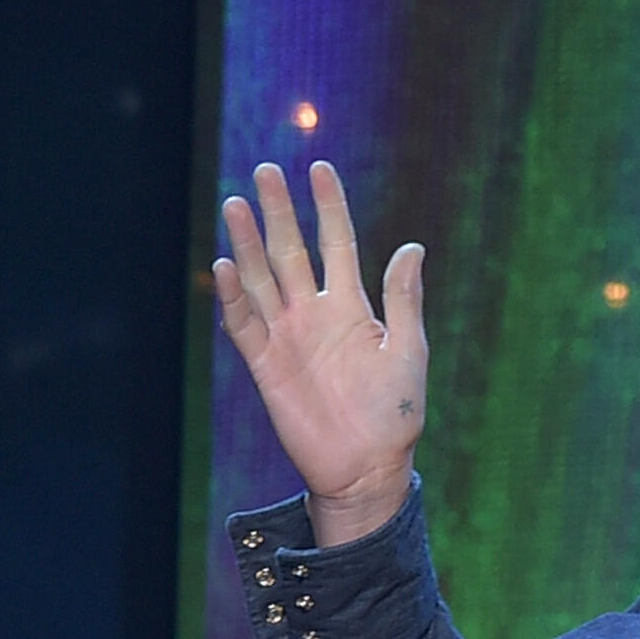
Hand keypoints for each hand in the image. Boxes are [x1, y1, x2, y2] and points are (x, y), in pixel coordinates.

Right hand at [213, 160, 426, 545]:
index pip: (336, 243)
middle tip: (265, 170)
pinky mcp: (265, 365)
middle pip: (290, 251)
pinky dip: (234, 297)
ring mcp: (287, 337)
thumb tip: (413, 247)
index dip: (328, 207)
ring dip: (248, 242)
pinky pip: (244, 325)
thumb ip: (403, 300)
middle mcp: (314, 314)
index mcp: (352, 307)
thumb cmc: (394, 416)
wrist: (367, 469)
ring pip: (261, 279)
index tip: (320, 169)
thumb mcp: (408, 351)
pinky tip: (226, 265)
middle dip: (278, 212)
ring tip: (236, 204)